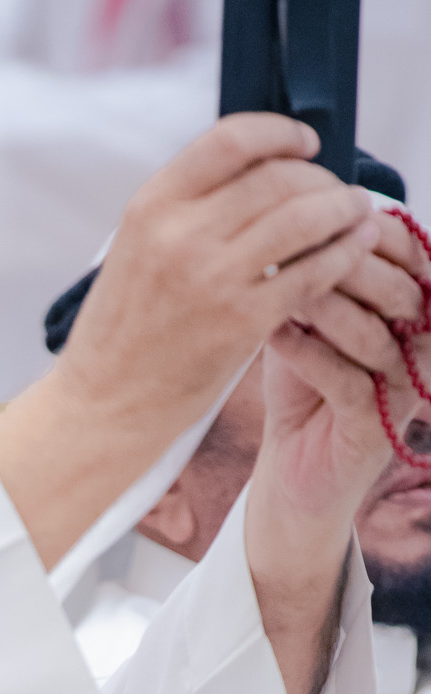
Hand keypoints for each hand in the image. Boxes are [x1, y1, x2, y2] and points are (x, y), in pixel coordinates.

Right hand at [57, 113, 378, 440]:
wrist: (105, 402)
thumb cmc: (123, 329)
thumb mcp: (135, 248)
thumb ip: (187, 209)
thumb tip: (259, 173)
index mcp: (151, 207)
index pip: (232, 139)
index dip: (281, 133)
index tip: (306, 144)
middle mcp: (181, 235)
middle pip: (278, 178)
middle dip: (322, 178)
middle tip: (339, 189)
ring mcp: (213, 278)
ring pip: (304, 219)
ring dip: (343, 210)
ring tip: (357, 213)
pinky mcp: (242, 321)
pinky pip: (311, 273)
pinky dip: (342, 256)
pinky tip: (353, 251)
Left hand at [246, 208, 430, 693]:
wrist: (290, 479)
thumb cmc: (300, 396)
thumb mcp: (308, 322)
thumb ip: (311, 273)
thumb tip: (291, 213)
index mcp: (412, 314)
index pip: (410, 255)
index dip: (369, 230)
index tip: (317, 214)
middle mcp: (420, 350)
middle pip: (401, 288)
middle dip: (347, 263)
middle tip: (296, 245)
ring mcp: (404, 392)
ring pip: (377, 332)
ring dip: (326, 306)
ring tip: (282, 288)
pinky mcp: (377, 430)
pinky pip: (348, 380)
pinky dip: (309, 354)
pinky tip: (276, 337)